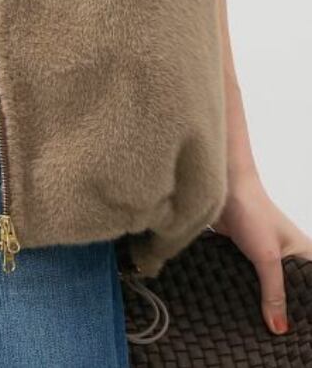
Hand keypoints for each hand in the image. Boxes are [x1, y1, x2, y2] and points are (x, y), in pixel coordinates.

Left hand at [210, 169, 311, 334]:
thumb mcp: (267, 257)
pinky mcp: (246, 256)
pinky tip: (241, 306)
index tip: (301, 336)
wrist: (222, 188)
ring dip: (262, 302)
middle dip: (283, 311)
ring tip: (259, 326)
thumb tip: (279, 327)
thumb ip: (273, 292)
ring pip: (268, 289)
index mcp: (306, 256)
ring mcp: (267, 257)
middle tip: (275, 336)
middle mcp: (289, 258)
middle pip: (291, 294)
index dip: (306, 313)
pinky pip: (250, 280)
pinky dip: (247, 290)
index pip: (310, 292)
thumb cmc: (252, 210)